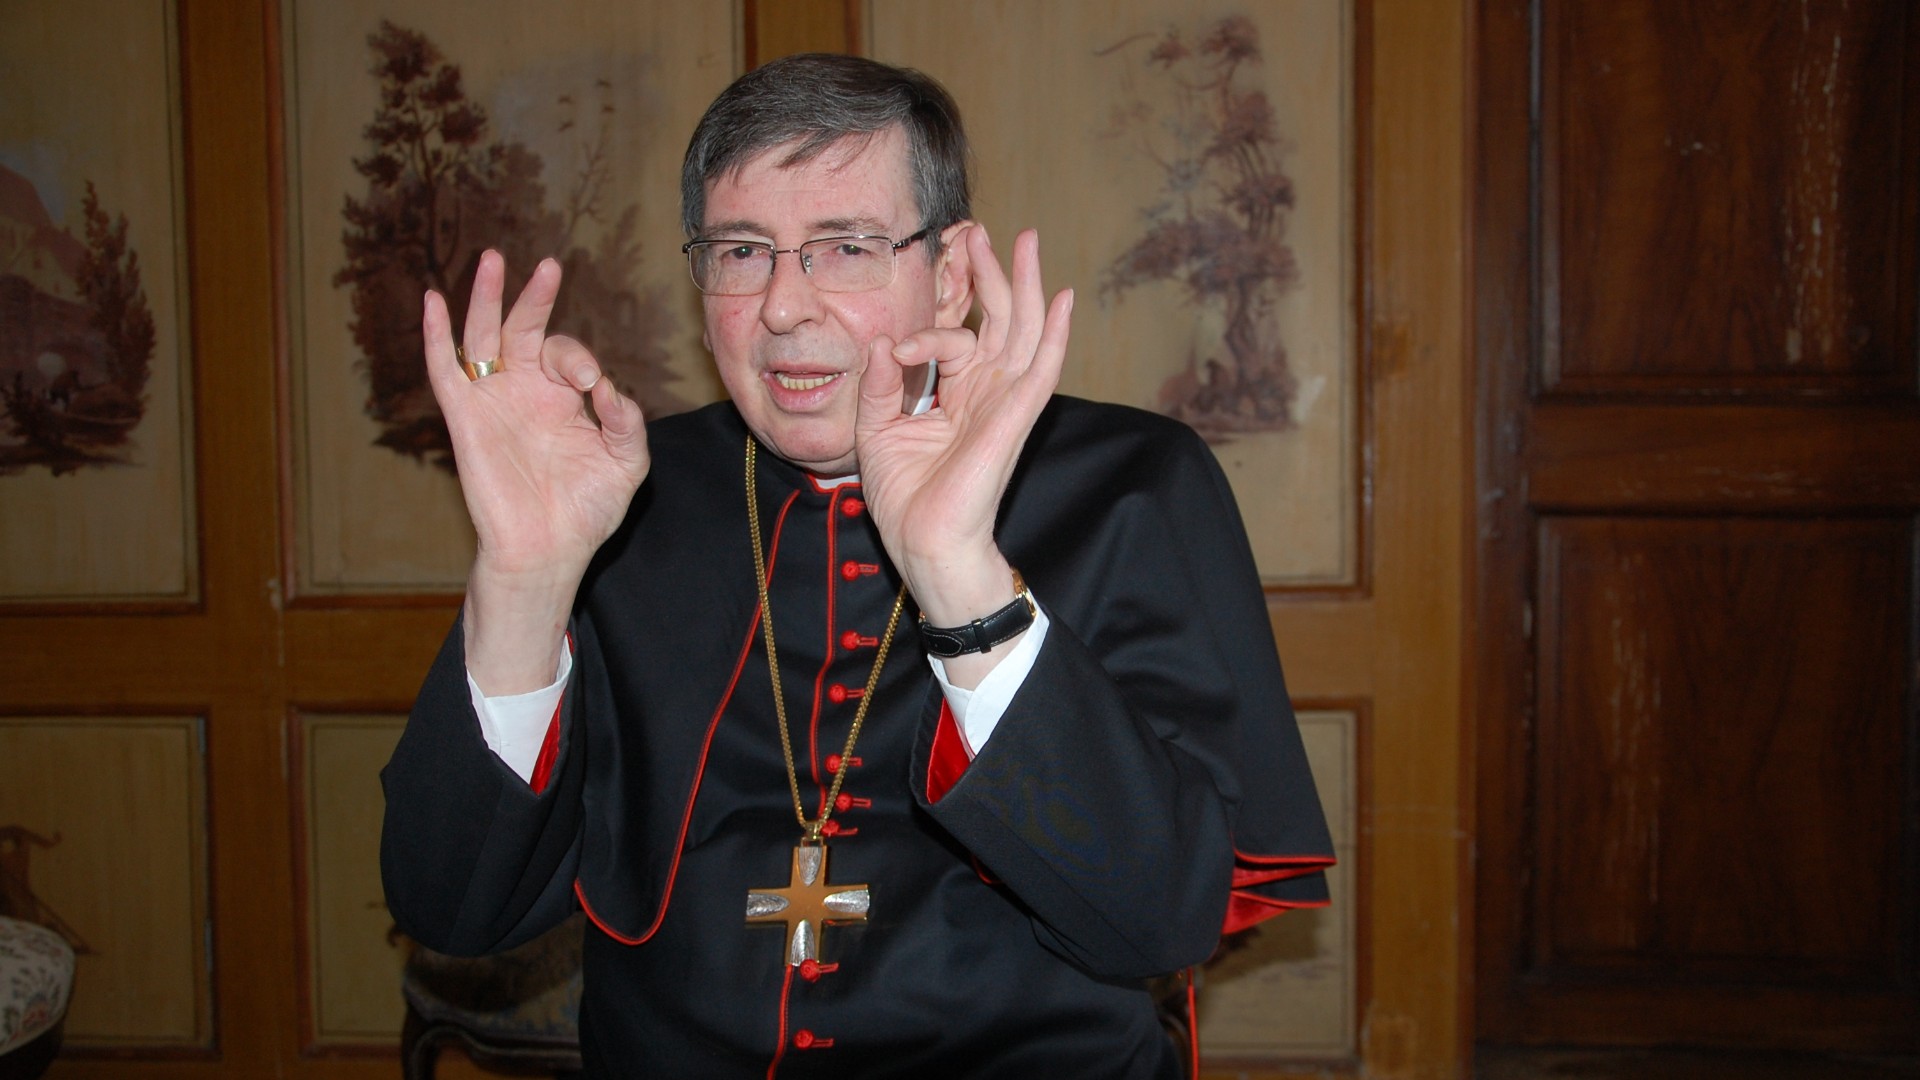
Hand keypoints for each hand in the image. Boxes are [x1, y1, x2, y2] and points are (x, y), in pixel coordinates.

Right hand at [423, 251, 648, 690]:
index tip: (591, 386)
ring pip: (483, 338)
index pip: (566, 354)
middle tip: (548, 266)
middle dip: (534, 298)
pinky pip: (444, 369)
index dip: (579, 359)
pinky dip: (436, 334)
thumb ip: (627, 420)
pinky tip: (433, 299)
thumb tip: (607, 386)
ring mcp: (493, 401)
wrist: (548, 551)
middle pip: (524, 330)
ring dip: (486, 298)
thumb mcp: (626, 462)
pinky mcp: (465, 418)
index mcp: (562, 398)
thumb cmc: (586, 511)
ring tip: (493, 260)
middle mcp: (525, 392)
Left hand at [854, 225, 1070, 672]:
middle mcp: (984, 391)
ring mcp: (1003, 402)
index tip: (903, 330)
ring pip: (1022, 331)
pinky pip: (1040, 368)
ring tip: (1026, 240)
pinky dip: (1053, 333)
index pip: (956, 333)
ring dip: (1024, 285)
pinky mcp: (1013, 417)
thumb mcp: (878, 429)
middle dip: (990, 273)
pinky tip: (1061, 297)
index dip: (937, 313)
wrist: (925, 544)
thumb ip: (882, 383)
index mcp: (954, 394)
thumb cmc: (906, 499)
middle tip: (979, 230)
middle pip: (996, 319)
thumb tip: (883, 340)